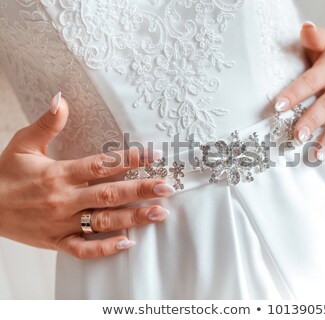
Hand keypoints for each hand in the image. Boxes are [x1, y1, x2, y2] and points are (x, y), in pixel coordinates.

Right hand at [0, 93, 172, 258]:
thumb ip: (46, 124)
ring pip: (103, 221)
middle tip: (166, 187)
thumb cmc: (4, 175)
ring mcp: (62, 223)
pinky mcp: (57, 241)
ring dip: (133, 218)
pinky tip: (127, 243)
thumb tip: (61, 99)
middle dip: (140, 190)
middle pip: (109, 194)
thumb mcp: (22, 144)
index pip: (101, 165)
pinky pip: (83, 249)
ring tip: (158, 213)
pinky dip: (104, 248)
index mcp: (59, 174)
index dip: (129, 159)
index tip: (153, 155)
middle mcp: (65, 199)